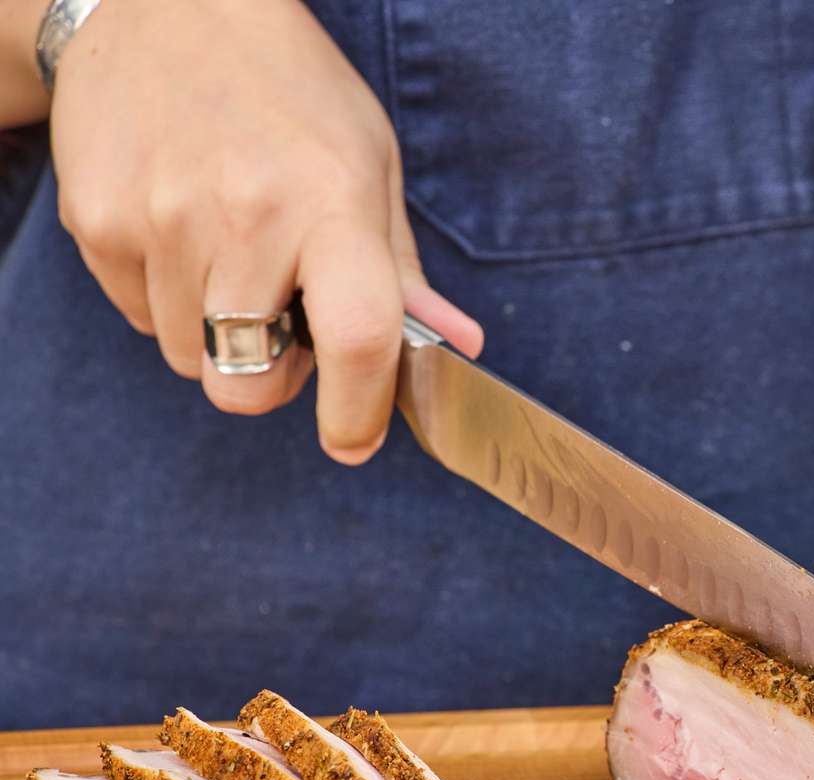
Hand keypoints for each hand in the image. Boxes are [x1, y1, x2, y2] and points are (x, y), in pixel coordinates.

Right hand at [48, 0, 482, 463]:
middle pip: (247, 386)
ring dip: (218, 334)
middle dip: (272, 378)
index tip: (355, 440)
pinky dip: (170, 297)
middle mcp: (243, 216)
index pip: (357, 338)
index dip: (358, 412)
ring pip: (190, 360)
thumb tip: (455, 348)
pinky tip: (184, 228)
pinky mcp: (96, 224)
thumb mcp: (371, 164)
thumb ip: (404, 271)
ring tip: (232, 252)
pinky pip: (140, 317)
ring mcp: (160, 221)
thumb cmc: (291, 91)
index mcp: (331, 203)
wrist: (167, 9)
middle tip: (285, 321)